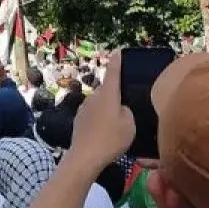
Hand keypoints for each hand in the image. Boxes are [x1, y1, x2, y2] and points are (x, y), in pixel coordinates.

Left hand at [65, 50, 134, 175]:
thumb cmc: (111, 139)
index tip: (118, 51)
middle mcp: (94, 96)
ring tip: (117, 126)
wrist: (84, 157)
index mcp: (108, 94)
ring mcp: (84, 108)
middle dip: (116, 96)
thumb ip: (127, 111)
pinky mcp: (79, 120)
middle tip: (128, 108)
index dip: (117, 61)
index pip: (113, 72)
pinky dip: (100, 120)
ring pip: (100, 104)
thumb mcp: (129, 124)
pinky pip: (94, 115)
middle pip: (108, 91)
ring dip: (108, 110)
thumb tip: (120, 108)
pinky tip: (105, 134)